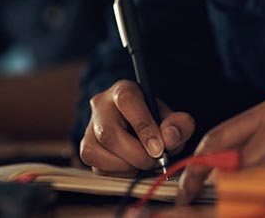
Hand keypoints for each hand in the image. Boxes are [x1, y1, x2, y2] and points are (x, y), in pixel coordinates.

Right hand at [79, 79, 195, 175]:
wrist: (139, 128)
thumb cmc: (156, 121)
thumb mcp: (173, 118)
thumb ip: (179, 125)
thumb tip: (170, 139)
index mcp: (123, 90)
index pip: (127, 102)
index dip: (143, 128)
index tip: (159, 149)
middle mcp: (100, 106)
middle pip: (108, 133)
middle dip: (135, 154)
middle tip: (155, 162)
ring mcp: (89, 128)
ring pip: (96, 152)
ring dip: (125, 166)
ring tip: (143, 163)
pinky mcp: (86, 149)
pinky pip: (97, 168)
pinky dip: (118, 174)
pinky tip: (131, 166)